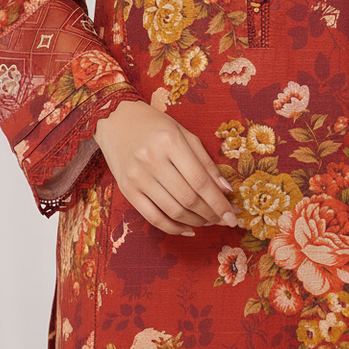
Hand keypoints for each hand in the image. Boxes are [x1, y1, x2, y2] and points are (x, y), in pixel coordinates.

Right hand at [95, 100, 237, 235]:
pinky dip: (173, 228)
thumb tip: (225, 190)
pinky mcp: (127, 190)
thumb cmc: (155, 125)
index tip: (232, 216)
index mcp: (170, 141)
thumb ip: (205, 161)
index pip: (200, 180)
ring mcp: (137, 177)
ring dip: (195, 222)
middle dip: (210, 214)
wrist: (116, 120)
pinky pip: (153, 218)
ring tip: (208, 221)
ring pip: (173, 211)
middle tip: (223, 219)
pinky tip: (188, 228)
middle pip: (188, 198)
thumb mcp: (184, 133)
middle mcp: (152, 160)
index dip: (219, 202)